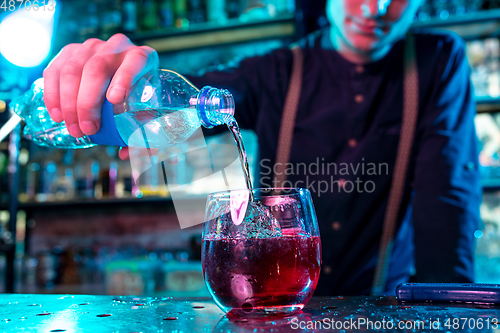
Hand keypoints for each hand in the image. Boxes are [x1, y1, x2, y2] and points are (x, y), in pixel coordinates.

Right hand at [43, 33, 158, 137]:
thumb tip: (125, 153)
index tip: (115, 100)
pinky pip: (55, 71)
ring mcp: (92, 47)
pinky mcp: (70, 52)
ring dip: (68, 103)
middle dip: (88, 102)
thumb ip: (144, 136)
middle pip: (97, 69)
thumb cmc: (139, 99)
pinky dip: (52, 95)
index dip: (124, 79)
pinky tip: (57, 115)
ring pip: (72, 70)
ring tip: (73, 128)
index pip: (135, 62)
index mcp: (143, 58)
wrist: (124, 78)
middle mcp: (117, 47)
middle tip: (87, 129)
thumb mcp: (150, 114)